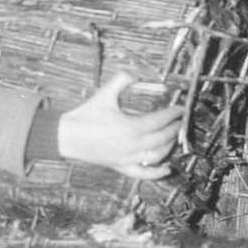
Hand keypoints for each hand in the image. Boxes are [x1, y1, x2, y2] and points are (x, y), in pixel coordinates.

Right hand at [57, 73, 180, 179]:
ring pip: (157, 155)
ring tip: (174, 137)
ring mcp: (128, 158)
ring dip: (169, 146)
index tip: (180, 109)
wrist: (67, 136)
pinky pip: (143, 173)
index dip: (173, 113)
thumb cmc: (85, 116)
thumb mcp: (104, 93)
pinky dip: (157, 173)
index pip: (160, 120)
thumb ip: (122, 79)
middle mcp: (133, 145)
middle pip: (163, 138)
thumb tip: (135, 74)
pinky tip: (167, 169)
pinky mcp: (121, 166)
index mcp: (131, 127)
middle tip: (180, 121)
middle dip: (174, 128)